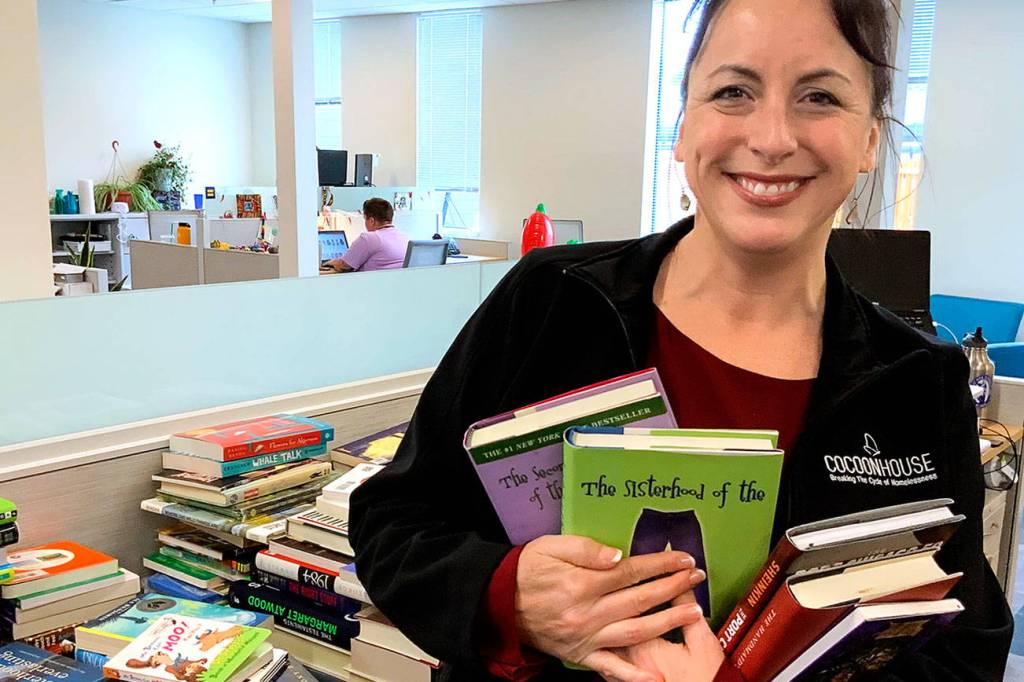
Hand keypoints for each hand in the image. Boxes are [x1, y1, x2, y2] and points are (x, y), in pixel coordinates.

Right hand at [515, 535, 705, 681]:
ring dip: (667, 622)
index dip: (660, 565)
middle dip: (673, 588)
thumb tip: (619, 555)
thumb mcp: (551, 547)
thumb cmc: (526, 570)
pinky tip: (656, 677)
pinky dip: (633, 675)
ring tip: (694, 613)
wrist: (498, 603)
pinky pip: (610, 667)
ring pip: (635, 631)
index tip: (683, 559)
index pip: (631, 572)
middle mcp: (588, 612)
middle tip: (697, 577)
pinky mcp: (580, 655)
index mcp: (582, 583)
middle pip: (640, 599)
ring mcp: (586, 637)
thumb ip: (586, 549)